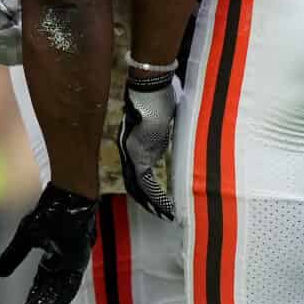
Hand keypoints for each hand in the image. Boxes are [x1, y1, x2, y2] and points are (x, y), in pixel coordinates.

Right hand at [0, 183, 97, 303]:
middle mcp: (64, 265)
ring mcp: (73, 264)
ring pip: (59, 294)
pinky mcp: (79, 262)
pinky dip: (59, 302)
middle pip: (48, 294)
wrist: (66, 197)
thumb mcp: (24, 236)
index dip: (31, 302)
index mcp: (52, 258)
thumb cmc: (48, 212)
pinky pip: (69, 287)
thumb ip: (13, 255)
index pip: (40, 286)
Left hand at [116, 64, 178, 219]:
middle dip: (150, 201)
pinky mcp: (138, 155)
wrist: (151, 88)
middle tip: (163, 215)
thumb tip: (172, 133)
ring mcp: (133, 153)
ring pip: (140, 186)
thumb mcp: (165, 119)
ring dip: (154, 203)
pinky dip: (156, 196)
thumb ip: (164, 131)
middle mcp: (132, 151)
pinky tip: (165, 206)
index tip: (162, 200)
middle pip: (137, 183)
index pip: (141, 172)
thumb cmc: (160, 96)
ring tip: (166, 215)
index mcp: (138, 144)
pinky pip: (145, 182)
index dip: (149, 188)